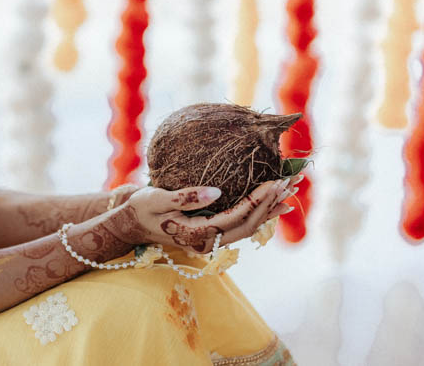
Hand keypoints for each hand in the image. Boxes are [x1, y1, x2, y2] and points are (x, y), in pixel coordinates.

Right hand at [110, 177, 300, 254]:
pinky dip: (259, 212)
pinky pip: (240, 224)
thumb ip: (185, 197)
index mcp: (197, 234)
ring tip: (289, 190)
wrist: (131, 223)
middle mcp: (208, 241)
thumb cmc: (141, 208)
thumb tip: (217, 193)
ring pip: (248, 226)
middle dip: (271, 202)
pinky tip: (273, 203)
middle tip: (291, 181)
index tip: (274, 181)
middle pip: (249, 224)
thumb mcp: (157, 199)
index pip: (236, 217)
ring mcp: (211, 239)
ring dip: (269, 208)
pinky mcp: (211, 232)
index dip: (257, 200)